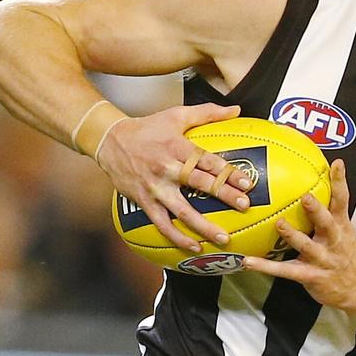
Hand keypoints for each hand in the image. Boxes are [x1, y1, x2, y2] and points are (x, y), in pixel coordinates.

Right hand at [96, 103, 255, 251]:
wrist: (109, 141)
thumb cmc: (148, 128)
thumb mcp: (176, 115)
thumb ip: (208, 113)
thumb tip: (236, 110)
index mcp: (177, 147)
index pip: (207, 160)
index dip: (228, 172)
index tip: (246, 182)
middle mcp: (167, 168)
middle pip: (199, 183)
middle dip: (223, 195)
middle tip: (244, 205)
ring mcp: (155, 187)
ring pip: (181, 210)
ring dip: (203, 226)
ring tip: (223, 237)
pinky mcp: (144, 201)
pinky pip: (162, 224)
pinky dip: (177, 237)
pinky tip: (195, 246)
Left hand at [243, 161, 355, 311]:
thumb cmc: (346, 255)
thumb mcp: (344, 232)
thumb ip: (328, 212)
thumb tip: (310, 186)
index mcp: (342, 226)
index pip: (342, 200)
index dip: (340, 182)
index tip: (337, 164)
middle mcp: (334, 241)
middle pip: (327, 223)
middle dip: (317, 210)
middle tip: (306, 197)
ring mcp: (323, 259)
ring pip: (307, 246)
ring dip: (293, 235)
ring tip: (279, 224)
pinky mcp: (311, 276)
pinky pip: (285, 270)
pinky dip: (266, 266)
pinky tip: (248, 261)